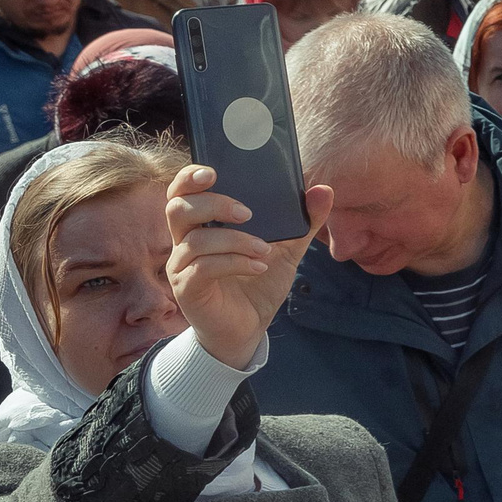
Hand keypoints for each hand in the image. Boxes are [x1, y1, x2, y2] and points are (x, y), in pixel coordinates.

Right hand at [165, 166, 329, 370]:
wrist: (249, 329)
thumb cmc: (258, 284)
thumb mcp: (288, 249)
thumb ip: (305, 221)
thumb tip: (323, 190)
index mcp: (203, 225)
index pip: (182, 193)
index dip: (189, 177)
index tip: (212, 171)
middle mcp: (185, 243)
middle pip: (178, 208)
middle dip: (214, 204)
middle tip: (249, 213)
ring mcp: (182, 267)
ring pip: (195, 240)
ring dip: (235, 240)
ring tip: (265, 250)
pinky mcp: (187, 290)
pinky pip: (203, 269)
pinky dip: (235, 263)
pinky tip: (259, 266)